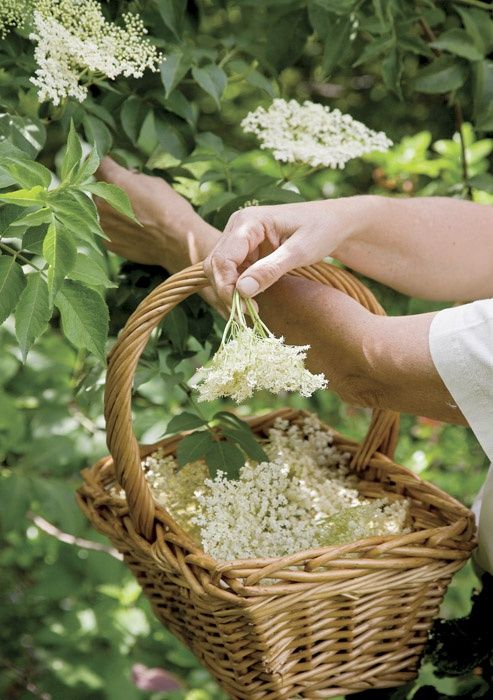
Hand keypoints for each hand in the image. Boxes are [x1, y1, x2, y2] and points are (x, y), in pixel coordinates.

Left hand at [95, 157, 217, 271]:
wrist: (179, 242)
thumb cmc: (171, 210)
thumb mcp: (155, 183)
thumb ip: (134, 177)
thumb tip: (127, 176)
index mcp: (115, 181)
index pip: (97, 163)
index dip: (104, 162)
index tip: (109, 164)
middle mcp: (103, 202)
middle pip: (98, 189)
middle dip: (110, 190)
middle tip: (131, 197)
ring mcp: (104, 224)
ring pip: (102, 211)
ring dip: (113, 210)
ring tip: (135, 217)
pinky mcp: (108, 242)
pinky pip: (108, 229)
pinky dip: (117, 228)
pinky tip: (135, 231)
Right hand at [204, 198, 364, 303]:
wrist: (334, 222)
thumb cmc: (322, 230)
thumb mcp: (300, 251)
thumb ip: (270, 270)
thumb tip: (241, 291)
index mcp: (248, 221)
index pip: (223, 258)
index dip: (227, 286)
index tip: (244, 309)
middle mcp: (238, 226)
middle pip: (216, 265)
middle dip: (226, 292)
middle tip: (246, 315)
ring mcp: (239, 238)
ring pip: (220, 270)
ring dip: (230, 293)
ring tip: (249, 312)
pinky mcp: (245, 250)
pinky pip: (232, 272)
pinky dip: (237, 289)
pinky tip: (250, 303)